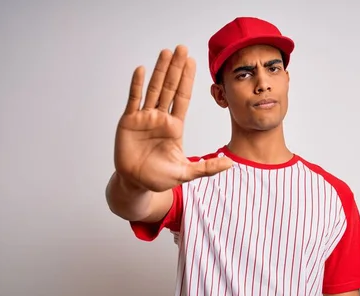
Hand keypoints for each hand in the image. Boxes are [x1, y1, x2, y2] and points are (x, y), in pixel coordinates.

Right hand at [114, 45, 231, 192]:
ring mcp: (144, 118)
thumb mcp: (186, 173)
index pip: (182, 98)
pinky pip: (134, 99)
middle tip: (182, 48)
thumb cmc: (159, 178)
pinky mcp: (128, 122)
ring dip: (159, 71)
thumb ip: (207, 168)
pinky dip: (136, 85)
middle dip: (176, 68)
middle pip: (170, 88)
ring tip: (166, 52)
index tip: (193, 62)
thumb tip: (230, 164)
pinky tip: (141, 69)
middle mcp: (160, 118)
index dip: (187, 80)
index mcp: (174, 126)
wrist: (136, 184)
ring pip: (153, 89)